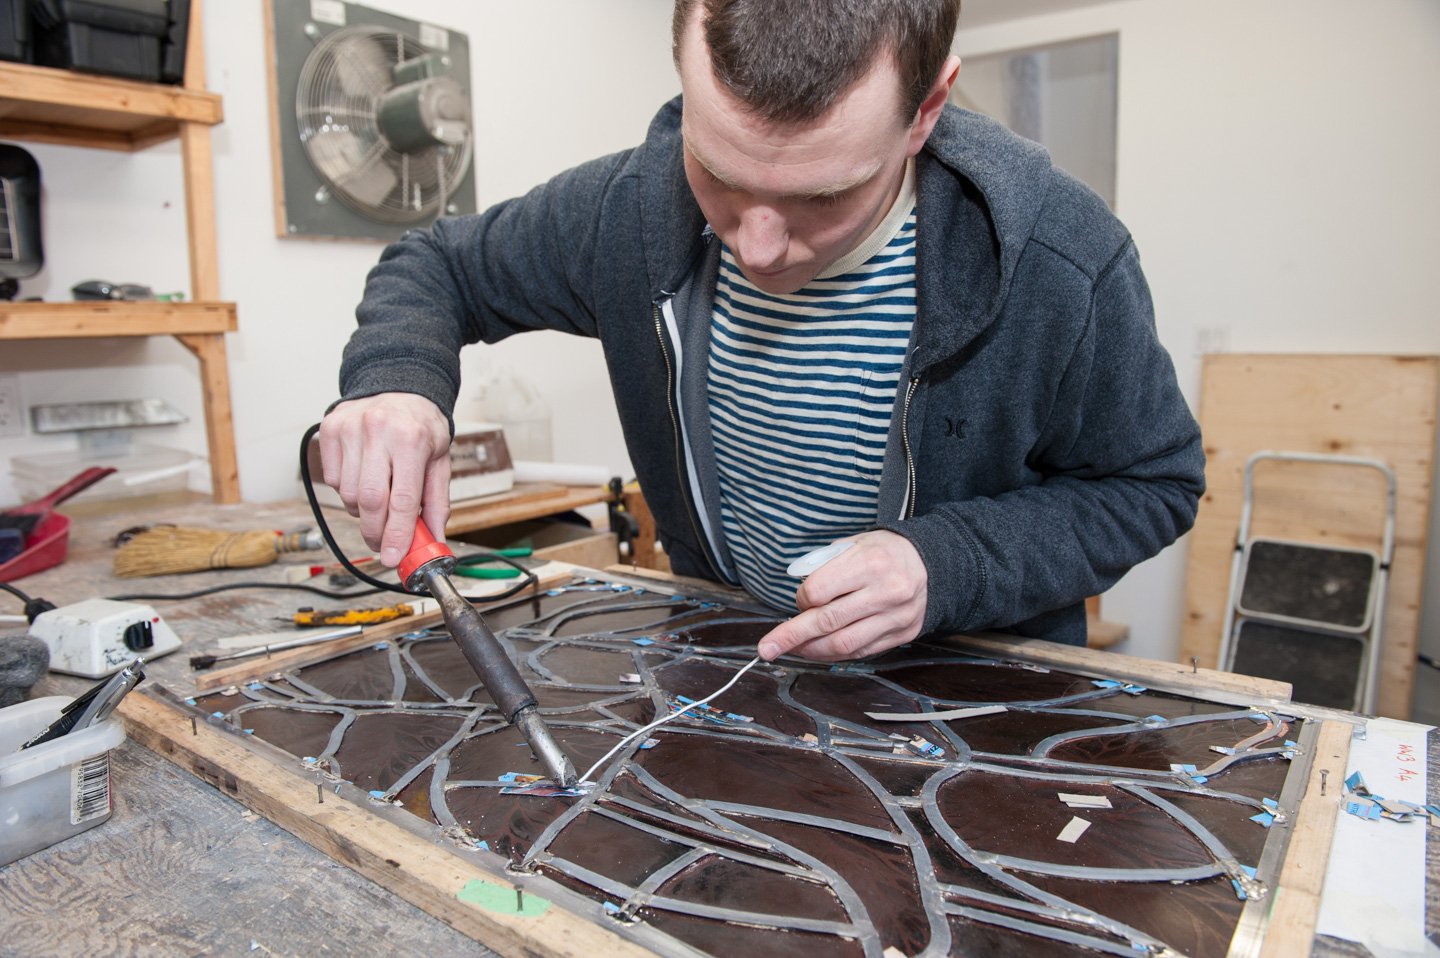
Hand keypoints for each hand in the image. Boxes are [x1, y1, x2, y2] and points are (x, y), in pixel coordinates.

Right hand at [316, 393, 451, 565]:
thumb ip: (437, 502)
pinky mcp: (330, 429)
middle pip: (369, 500)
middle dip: (376, 531)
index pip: (402, 499)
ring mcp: (350, 428)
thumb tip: (433, 539)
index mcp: (412, 439)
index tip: (392, 557)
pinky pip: (331, 479)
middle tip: (383, 544)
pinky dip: (346, 489)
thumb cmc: (421, 426)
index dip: (396, 534)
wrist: (400, 386)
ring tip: (379, 497)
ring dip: (362, 509)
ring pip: (347, 494)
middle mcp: (379, 431)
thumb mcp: (439, 460)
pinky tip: (363, 476)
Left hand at [756, 530, 927, 661]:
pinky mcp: (901, 635)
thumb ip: (824, 566)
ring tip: (792, 650)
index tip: (801, 597)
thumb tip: (799, 600)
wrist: (934, 563)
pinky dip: (836, 654)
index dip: (801, 598)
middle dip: (791, 636)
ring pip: (843, 643)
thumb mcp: (854, 544)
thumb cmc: (885, 551)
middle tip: (767, 648)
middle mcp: (885, 591)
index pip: (819, 590)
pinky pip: (861, 652)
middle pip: (827, 621)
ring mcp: (895, 617)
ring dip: (812, 650)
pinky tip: (820, 651)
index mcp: (870, 563)